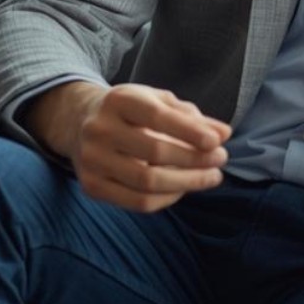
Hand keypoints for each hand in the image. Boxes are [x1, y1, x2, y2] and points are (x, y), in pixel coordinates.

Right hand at [28, 81, 229, 212]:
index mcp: (119, 100)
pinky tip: (184, 188)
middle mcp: (100, 129)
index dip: (189, 131)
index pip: (157, 117)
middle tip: (221, 159)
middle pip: (154, 152)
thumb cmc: (132, 110)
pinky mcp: (91, 186)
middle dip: (194, 159)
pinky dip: (167, 198)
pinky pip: (136, 202)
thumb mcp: (159, 101)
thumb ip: (191, 116)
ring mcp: (92, 160)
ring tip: (212, 176)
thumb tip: (224, 134)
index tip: (217, 141)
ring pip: (146, 182)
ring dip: (187, 182)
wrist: (79, 122)